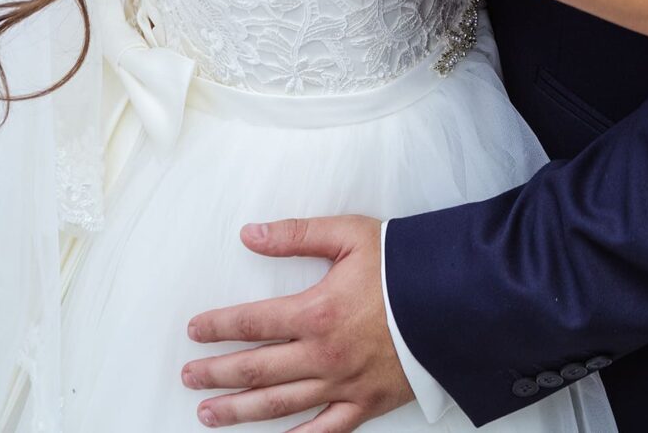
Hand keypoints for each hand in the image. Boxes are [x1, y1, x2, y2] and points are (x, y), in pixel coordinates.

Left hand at [183, 215, 414, 430]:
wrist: (458, 299)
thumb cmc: (405, 266)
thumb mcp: (351, 235)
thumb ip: (297, 235)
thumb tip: (250, 235)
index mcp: (315, 312)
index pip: (250, 323)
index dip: (217, 327)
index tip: (195, 330)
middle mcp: (323, 354)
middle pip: (255, 369)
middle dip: (217, 373)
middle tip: (189, 377)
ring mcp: (343, 384)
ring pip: (279, 405)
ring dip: (239, 411)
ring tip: (208, 414)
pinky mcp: (366, 403)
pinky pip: (326, 430)